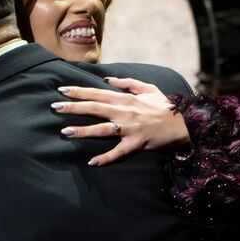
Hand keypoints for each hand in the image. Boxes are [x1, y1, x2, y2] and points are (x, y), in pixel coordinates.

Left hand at [51, 77, 190, 165]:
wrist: (184, 123)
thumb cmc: (166, 106)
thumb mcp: (148, 88)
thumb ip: (127, 82)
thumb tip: (107, 78)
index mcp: (126, 99)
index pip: (97, 93)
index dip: (78, 91)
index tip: (62, 90)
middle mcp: (125, 113)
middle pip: (94, 109)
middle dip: (73, 108)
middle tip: (54, 107)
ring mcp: (130, 129)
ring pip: (102, 130)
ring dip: (82, 131)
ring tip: (65, 132)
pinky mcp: (136, 144)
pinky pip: (119, 152)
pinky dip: (106, 158)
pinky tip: (92, 162)